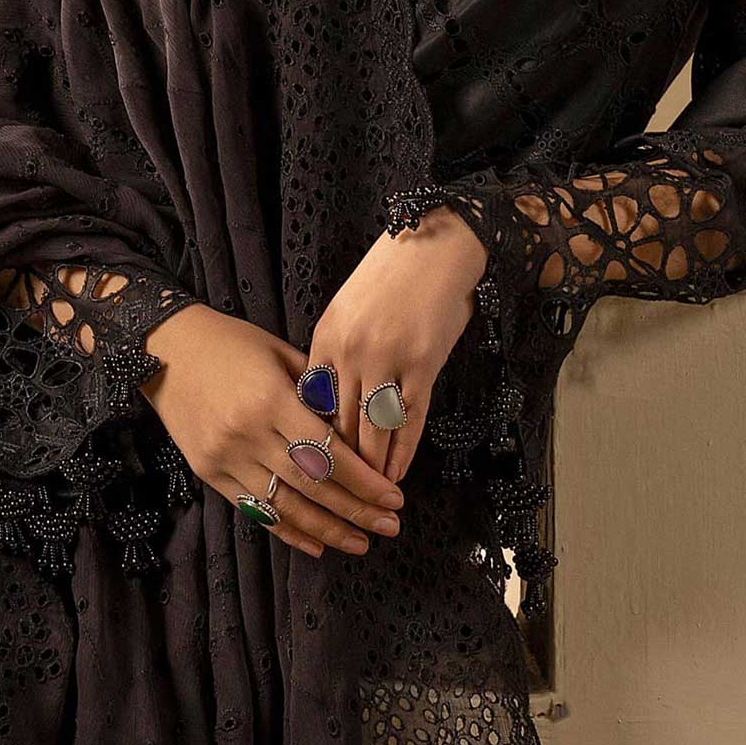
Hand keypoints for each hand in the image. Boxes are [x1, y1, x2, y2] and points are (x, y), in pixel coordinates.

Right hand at [137, 304, 407, 560]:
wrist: (164, 348)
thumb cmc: (230, 342)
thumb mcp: (279, 352)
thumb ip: (317, 390)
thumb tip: (356, 429)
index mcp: (271, 400)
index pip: (329, 451)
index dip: (364, 480)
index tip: (393, 497)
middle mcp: (248, 434)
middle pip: (313, 484)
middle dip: (356, 510)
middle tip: (390, 526)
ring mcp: (225, 457)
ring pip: (285, 506)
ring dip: (327, 530)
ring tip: (361, 542)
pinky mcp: (208, 473)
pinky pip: (254, 510)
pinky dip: (287, 531)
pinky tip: (316, 545)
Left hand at [305, 205, 488, 488]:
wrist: (435, 246)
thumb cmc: (389, 277)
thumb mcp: (346, 309)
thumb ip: (334, 352)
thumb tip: (326, 400)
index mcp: (325, 337)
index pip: (311, 404)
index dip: (311, 441)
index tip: (310, 468)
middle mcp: (350, 352)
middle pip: (337, 423)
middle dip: (337, 466)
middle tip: (338, 497)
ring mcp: (387, 360)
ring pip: (372, 429)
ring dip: (371, 469)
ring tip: (370, 498)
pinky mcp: (422, 365)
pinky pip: (408, 420)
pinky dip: (402, 451)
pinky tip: (398, 472)